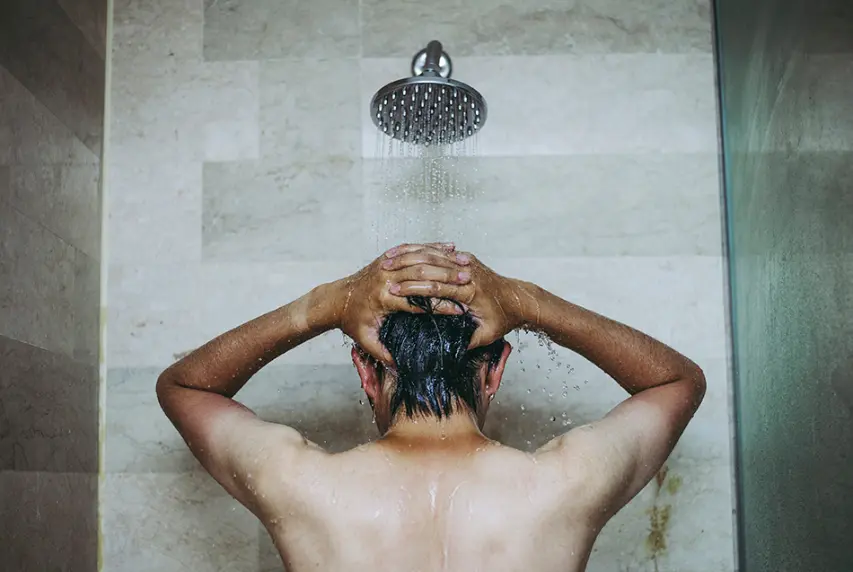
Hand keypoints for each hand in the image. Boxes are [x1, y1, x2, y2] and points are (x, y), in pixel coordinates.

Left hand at [331, 243, 472, 362]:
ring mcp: (385, 265)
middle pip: (422, 276)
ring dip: (443, 260)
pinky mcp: (386, 258)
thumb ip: (382, 353)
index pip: (418, 302)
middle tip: (470, 282)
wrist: (336, 299)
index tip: (460, 311)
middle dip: (447, 279)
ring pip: (419, 257)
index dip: (440, 306)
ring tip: (464, 264)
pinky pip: (411, 249)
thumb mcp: (365, 340)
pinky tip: (448, 247)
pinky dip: (431, 247)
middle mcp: (385, 278)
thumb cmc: (351, 321)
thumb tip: (400, 367)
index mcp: (383, 299)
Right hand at [384, 250, 534, 347]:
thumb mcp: (489, 334)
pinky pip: (445, 253)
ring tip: (389, 262)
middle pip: (433, 270)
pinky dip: (427, 252)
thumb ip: (469, 342)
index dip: (412, 289)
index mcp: (471, 292)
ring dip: (412, 259)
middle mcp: (469, 275)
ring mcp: (470, 265)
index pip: (437, 288)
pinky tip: (409, 255)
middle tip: (383, 274)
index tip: (392, 292)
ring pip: (437, 257)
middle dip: (407, 273)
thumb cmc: (505, 319)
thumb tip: (448, 351)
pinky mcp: (470, 261)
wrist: (521, 299)